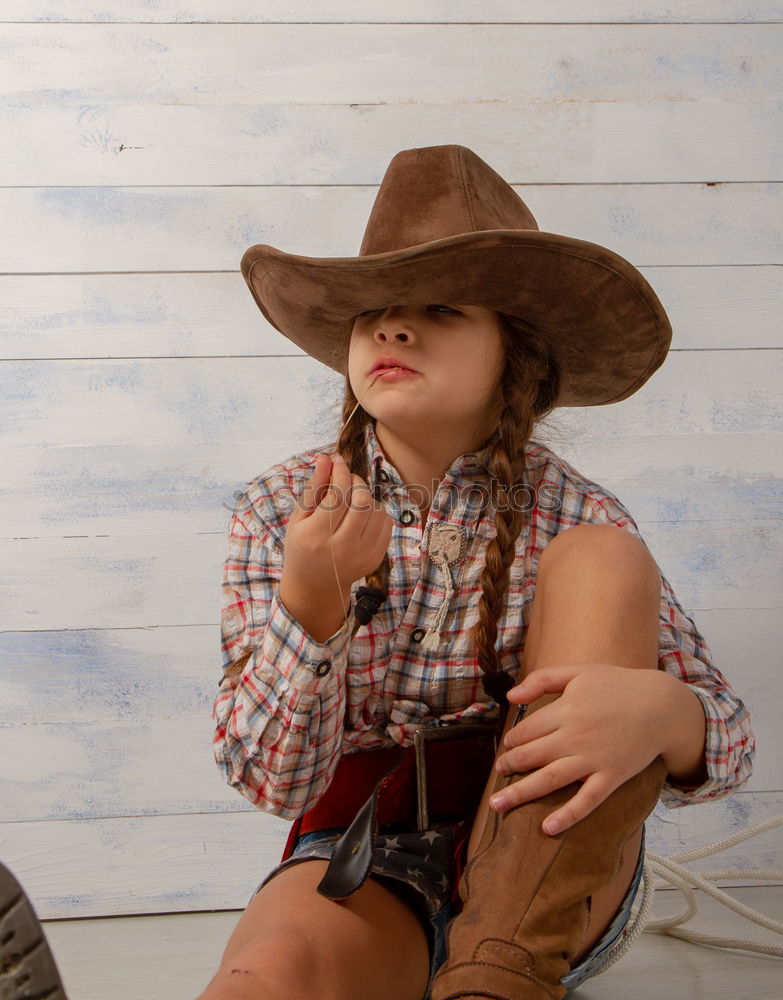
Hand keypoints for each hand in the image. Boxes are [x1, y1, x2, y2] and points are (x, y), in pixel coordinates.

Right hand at [280, 453, 392, 616]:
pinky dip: (376, 510)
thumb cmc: (302, 545)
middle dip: (355, 481)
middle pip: (361, 500)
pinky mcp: (376, 558)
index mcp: (316, 536)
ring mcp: (362, 555)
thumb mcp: (298, 518)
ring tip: (351, 498)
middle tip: (346, 478)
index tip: (338, 460)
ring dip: (365, 495)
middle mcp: (341, 548)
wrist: (315, 584)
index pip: (337, 495)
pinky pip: (385, 522)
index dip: (340, 472)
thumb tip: (326, 458)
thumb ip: (313, 487)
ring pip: (376, 509)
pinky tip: (362, 513)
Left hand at [491, 663, 675, 834]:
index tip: (507, 746)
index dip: (512, 740)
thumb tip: (510, 698)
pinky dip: (568, 815)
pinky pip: (588, 800)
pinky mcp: (612, 777)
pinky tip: (548, 828)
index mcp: (566, 710)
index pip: (527, 730)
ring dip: (521, 793)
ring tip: (498, 805)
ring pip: (551, 780)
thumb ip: (541, 680)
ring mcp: (594, 759)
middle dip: (509, 767)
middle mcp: (576, 736)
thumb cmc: (617, 685)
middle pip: (532, 756)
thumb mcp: (578, 672)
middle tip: (497, 774)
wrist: (661, 706)